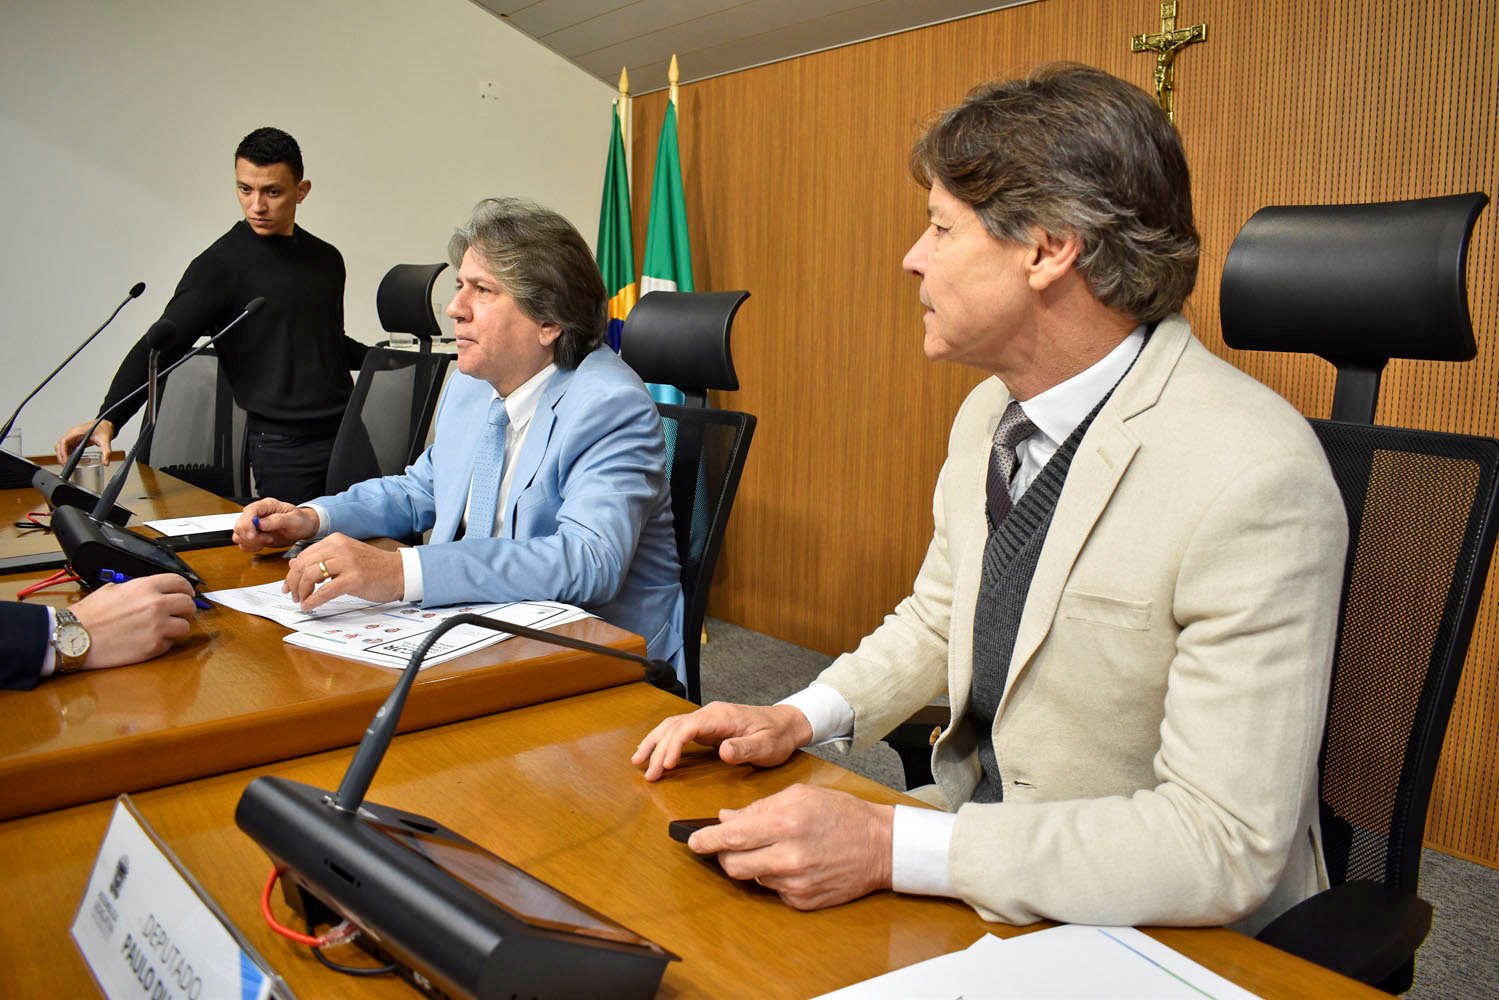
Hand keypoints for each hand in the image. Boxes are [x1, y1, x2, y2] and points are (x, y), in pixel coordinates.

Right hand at [55, 418, 114, 464]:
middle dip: (61, 456)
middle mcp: (72, 434)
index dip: (63, 451)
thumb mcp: (106, 440)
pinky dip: (70, 455)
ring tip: (71, 464)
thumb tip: (106, 462)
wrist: (106, 425)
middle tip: (66, 465)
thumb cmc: (103, 428)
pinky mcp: (76, 441)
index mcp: (77, 432)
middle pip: (60, 445)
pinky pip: (69, 449)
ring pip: (63, 448)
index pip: (64, 441)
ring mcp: (73, 438)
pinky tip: (78, 461)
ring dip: (65, 456)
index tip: (66, 460)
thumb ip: (106, 451)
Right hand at [71, 575, 197, 668]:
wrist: (74, 637)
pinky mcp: (154, 646)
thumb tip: (156, 591)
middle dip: (184, 609)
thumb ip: (139, 588)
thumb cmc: (90, 615)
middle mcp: (155, 604)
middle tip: (177, 614)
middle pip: (188, 604)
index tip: (186, 594)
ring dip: (176, 628)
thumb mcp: (114, 589)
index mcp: (146, 587)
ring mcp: (157, 626)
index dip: (186, 589)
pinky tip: (147, 640)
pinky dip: (163, 643)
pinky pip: (171, 644)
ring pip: (185, 626)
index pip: (181, 582)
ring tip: (161, 629)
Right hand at [234, 497, 318, 551]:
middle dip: (250, 536)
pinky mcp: (253, 534)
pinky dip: (251, 547)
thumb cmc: (300, 520)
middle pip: (239, 525)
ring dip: (251, 542)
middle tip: (267, 539)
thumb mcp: (294, 519)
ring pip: (239, 535)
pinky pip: (243, 543)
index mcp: (266, 505)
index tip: (253, 535)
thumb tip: (260, 523)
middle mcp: (257, 513)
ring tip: (268, 540)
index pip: (248, 512)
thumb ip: (278, 520)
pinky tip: (263, 544)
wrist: (303, 528)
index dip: (247, 524)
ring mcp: (253, 524)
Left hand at [284, 533, 403, 610]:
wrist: (399, 573)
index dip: (292, 573)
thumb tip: (293, 564)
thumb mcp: (344, 557)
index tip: (288, 585)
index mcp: (336, 540)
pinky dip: (313, 599)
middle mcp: (340, 548)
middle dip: (293, 583)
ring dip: (301, 591)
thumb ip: (320, 559)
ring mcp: (348, 562)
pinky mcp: (354, 578)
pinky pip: (325, 590)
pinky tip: (309, 605)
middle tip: (292, 595)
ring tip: (302, 601)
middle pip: (303, 564)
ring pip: (310, 575)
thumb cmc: (373, 567)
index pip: (304, 555)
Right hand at [632, 701, 812, 780]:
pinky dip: (663, 741)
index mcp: (721, 716)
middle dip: (658, 749)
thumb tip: (723, 750)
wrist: (787, 724)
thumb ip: (744, 748)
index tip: (666, 766)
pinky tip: (653, 752)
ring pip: (671, 726)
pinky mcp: (707, 728)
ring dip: (654, 743)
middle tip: (648, 774)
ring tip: (638, 762)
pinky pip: (678, 731)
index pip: (688, 727)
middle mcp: (710, 714)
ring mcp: (707, 719)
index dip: (674, 746)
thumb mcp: (766, 746)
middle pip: (674, 727)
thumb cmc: (777, 735)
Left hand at [689, 785, 893, 909]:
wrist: (881, 846)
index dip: (706, 841)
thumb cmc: (842, 814)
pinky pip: (773, 890)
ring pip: (753, 877)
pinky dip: (775, 876)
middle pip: (733, 865)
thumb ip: (760, 807)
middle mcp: (788, 856)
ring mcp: (796, 882)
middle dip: (725, 854)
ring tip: (775, 848)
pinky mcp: (803, 901)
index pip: (731, 837)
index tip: (692, 841)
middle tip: (730, 844)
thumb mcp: (800, 795)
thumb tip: (726, 818)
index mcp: (785, 823)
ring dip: (753, 863)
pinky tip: (794, 862)